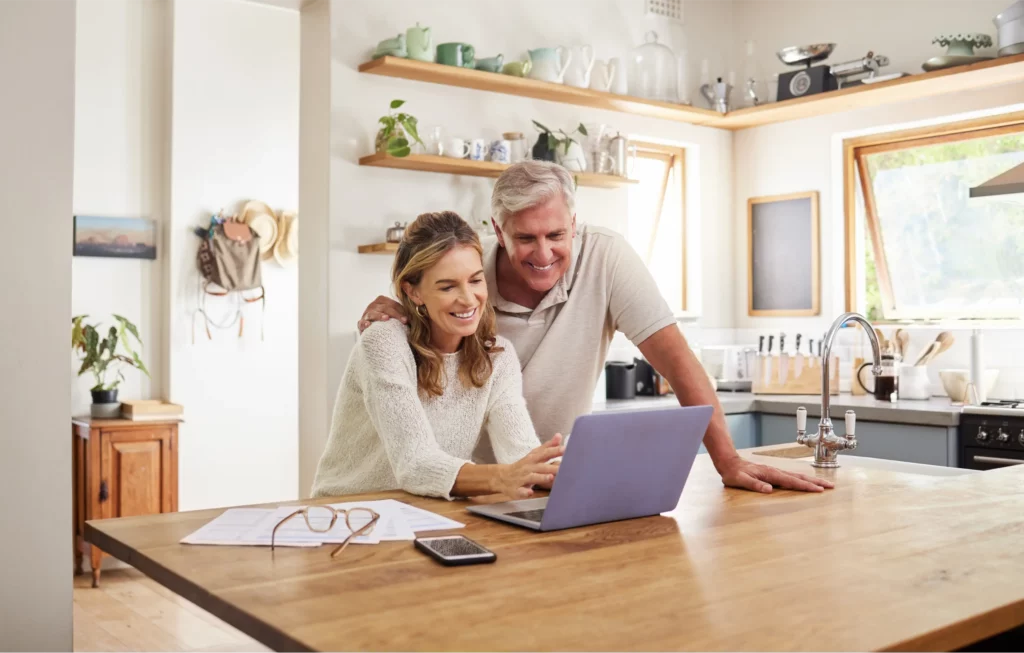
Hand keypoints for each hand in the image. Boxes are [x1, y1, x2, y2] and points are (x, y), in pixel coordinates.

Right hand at [357, 295, 407, 333]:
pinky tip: (368, 325)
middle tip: (405, 321)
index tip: (410, 318)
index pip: (393, 303)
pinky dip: (364, 323)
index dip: (402, 310)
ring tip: (386, 318)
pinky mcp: (360, 324)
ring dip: (380, 315)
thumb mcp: (393, 315)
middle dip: (396, 314)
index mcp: (381, 301)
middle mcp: (373, 305)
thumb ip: (402, 313)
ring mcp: (366, 314)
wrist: (372, 332)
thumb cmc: (386, 323)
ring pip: (373, 313)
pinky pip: (361, 323)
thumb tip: (416, 315)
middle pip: (385, 307)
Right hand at [492, 434, 564, 499]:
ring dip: (541, 477)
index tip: (565, 449)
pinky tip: (529, 492)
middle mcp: (528, 468)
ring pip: (532, 478)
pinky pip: (520, 491)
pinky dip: (525, 492)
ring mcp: (522, 478)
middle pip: (541, 466)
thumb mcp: (534, 455)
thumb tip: (559, 436)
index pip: (544, 453)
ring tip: (550, 477)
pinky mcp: (516, 490)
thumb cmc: (523, 466)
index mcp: (533, 459)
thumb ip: (547, 447)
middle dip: (552, 467)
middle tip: (563, 467)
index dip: (554, 451)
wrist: (503, 477)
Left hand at [715, 456, 833, 493]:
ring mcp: (775, 472)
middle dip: (816, 482)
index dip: (806, 486)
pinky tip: (805, 482)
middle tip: (831, 486)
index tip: (819, 490)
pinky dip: (802, 479)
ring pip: (797, 476)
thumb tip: (769, 489)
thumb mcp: (741, 480)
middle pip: (799, 477)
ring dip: (811, 480)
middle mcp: (776, 471)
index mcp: (771, 474)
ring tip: (824, 484)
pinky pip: (791, 477)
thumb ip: (754, 484)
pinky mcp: (773, 473)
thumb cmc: (734, 473)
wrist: (729, 463)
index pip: (792, 481)